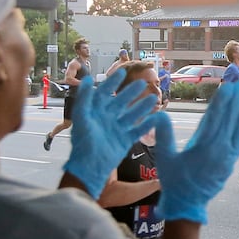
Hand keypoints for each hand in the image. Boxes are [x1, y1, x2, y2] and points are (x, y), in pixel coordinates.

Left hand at [64, 69, 158, 193]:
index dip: (112, 82)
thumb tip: (87, 79)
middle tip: (143, 83)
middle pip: (121, 101)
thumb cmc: (83, 142)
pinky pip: (138, 130)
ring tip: (154, 98)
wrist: (90, 167)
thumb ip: (85, 98)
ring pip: (132, 114)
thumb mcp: (81, 117)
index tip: (122, 72)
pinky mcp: (125, 140)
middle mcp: (107, 118)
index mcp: (95, 111)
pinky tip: (156, 117)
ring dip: (142, 106)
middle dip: (131, 92)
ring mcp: (117, 129)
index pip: (105, 92)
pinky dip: (147, 124)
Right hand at [149, 81, 238, 224]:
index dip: (221, 102)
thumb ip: (164, 135)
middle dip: (234, 103)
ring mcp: (226, 158)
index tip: (227, 87)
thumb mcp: (165, 158)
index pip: (215, 119)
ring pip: (237, 132)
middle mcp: (219, 151)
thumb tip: (159, 114)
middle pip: (229, 122)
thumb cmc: (173, 182)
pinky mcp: (229, 164)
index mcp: (204, 148)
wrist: (186, 206)